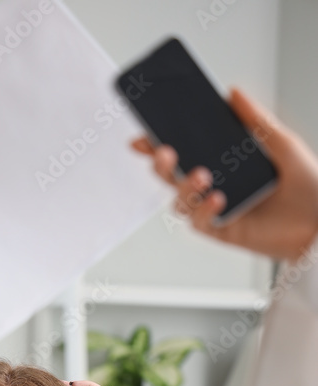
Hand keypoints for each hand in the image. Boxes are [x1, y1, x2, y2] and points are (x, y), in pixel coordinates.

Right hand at [131, 88, 317, 260]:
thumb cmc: (308, 186)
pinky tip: (218, 199)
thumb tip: (232, 92)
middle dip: (160, 164)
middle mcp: (216, 185)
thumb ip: (255, 119)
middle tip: (164, 153)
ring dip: (184, 186)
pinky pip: (199, 222)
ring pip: (180, 201)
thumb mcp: (282, 144)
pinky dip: (204, 209)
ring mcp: (216, 209)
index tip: (145, 135)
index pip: (186, 151)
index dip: (159, 144)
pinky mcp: (223, 231)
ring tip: (202, 175)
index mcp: (225, 162)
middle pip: (172, 177)